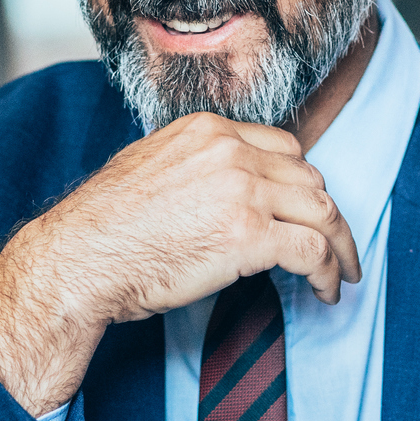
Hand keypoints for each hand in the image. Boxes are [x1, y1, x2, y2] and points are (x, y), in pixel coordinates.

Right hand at [0, 114, 361, 413]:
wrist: (80, 258)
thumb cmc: (104, 228)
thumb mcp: (150, 169)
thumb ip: (195, 167)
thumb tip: (221, 193)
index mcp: (207, 130)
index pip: (282, 148)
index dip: (301, 184)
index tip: (305, 213)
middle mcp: (231, 151)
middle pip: (309, 178)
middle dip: (326, 216)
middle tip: (333, 248)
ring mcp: (243, 191)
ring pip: (321, 211)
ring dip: (339, 246)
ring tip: (340, 274)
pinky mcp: (249, 236)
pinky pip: (312, 250)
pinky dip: (327, 272)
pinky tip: (323, 291)